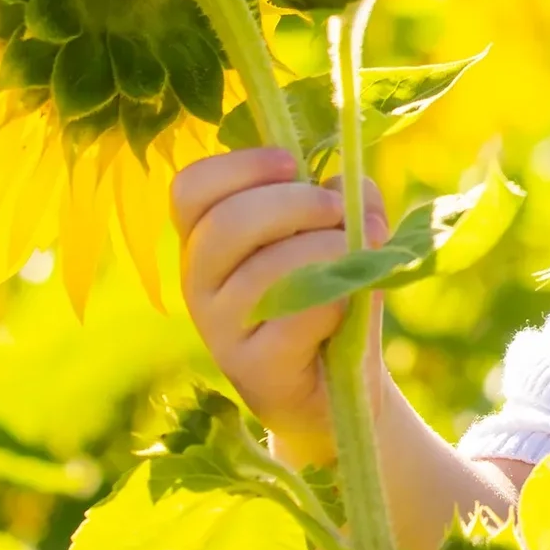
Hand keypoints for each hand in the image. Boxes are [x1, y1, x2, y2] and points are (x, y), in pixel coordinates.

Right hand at [171, 147, 389, 460]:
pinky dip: (333, 301)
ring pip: (262, 272)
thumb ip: (347, 200)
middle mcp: (199, 280)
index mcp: (208, 238)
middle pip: (224, 223)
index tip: (293, 163)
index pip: (190, 188)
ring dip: (325, 251)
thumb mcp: (343, 236)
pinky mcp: (252, 368)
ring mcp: (220, 328)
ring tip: (359, 255)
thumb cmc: (333, 296)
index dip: (240, 166)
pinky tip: (346, 302)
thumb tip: (347, 185)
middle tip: (337, 210)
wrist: (341, 386)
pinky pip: (294, 318)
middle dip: (293, 204)